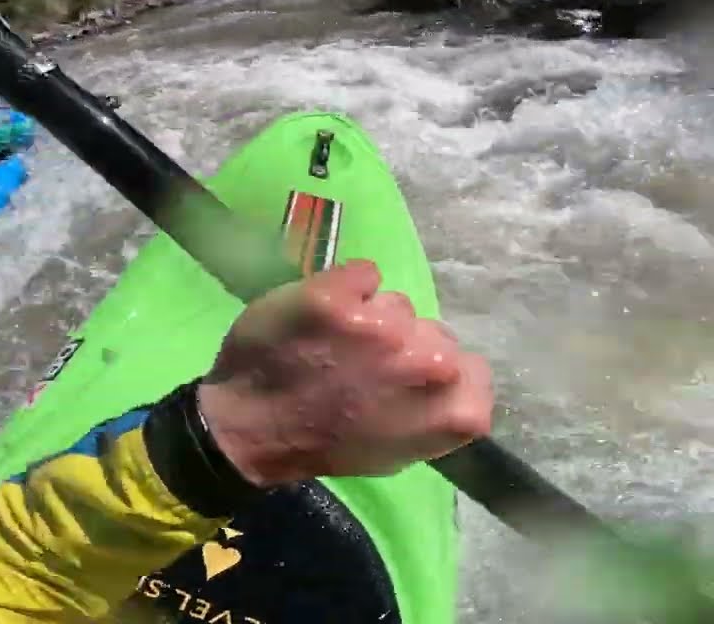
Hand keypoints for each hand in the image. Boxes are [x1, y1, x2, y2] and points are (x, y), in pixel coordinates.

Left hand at [198, 259, 492, 485]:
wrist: (248, 427)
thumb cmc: (324, 441)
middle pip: (432, 331)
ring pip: (396, 303)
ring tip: (335, 347)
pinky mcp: (336, 298)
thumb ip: (432, 413)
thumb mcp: (397, 450)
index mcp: (448, 410)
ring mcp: (380, 326)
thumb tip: (448, 381)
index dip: (441, 375)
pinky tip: (323, 316)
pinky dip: (346, 287)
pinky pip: (363, 273)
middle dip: (404, 346)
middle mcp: (425, 363)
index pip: (474, 372)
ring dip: (372, 318)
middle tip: (362, 367)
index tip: (406, 386)